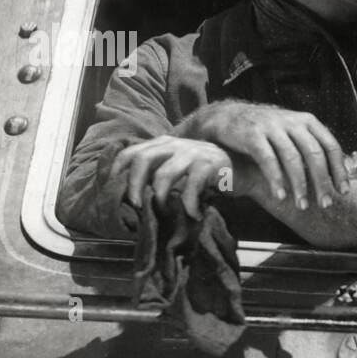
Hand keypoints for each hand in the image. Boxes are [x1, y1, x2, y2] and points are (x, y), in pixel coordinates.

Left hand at [111, 136, 234, 218]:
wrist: (244, 171)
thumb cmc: (206, 174)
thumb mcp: (178, 168)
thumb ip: (157, 172)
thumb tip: (130, 196)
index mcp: (163, 143)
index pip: (130, 152)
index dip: (116, 171)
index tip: (111, 192)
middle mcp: (175, 144)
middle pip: (142, 159)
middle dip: (133, 185)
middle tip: (135, 205)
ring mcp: (193, 152)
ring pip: (164, 174)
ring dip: (159, 197)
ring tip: (163, 211)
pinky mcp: (210, 164)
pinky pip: (191, 187)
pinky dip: (189, 205)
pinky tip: (193, 214)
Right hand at [180, 101, 348, 210]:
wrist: (228, 117)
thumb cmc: (268, 132)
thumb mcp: (294, 132)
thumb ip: (314, 147)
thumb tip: (344, 170)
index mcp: (307, 121)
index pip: (330, 146)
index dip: (339, 170)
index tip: (344, 192)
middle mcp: (292, 122)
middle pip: (314, 154)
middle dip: (322, 182)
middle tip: (326, 204)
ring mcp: (272, 127)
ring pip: (292, 159)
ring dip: (299, 185)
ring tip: (302, 206)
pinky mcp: (252, 135)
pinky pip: (268, 160)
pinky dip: (276, 179)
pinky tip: (280, 196)